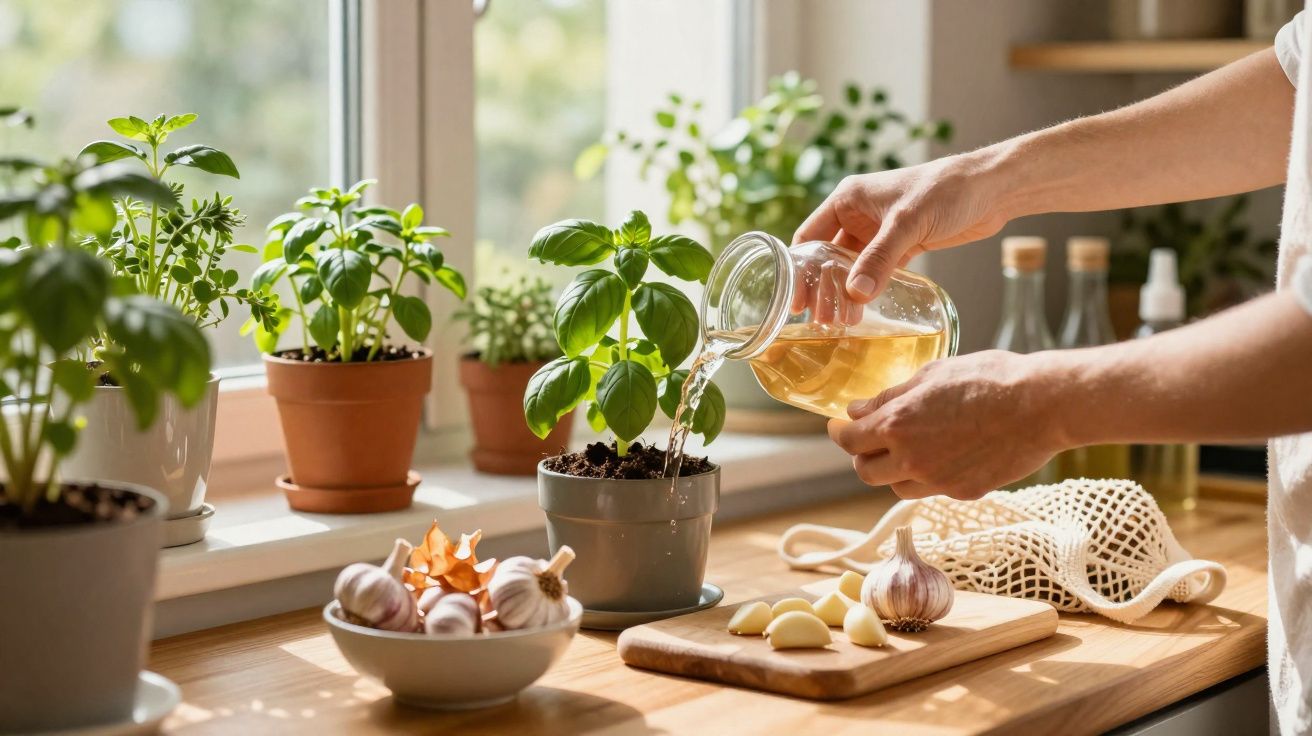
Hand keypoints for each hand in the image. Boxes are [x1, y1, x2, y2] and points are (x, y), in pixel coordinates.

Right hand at [794, 153, 1012, 301]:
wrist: (990, 189)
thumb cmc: (947, 190)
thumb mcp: (908, 223)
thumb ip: (881, 258)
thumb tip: (855, 294)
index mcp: (848, 198)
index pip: (810, 236)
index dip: (800, 268)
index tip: (796, 299)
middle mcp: (858, 215)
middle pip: (827, 257)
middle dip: (822, 287)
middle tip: (819, 319)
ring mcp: (878, 232)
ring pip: (851, 268)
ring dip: (844, 293)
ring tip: (839, 322)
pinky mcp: (900, 246)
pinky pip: (875, 273)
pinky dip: (867, 291)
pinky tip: (862, 312)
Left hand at [827, 350, 1064, 499]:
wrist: (1042, 405)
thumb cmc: (989, 378)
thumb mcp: (932, 374)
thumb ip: (891, 397)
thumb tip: (859, 409)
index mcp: (897, 425)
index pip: (848, 441)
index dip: (838, 433)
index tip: (838, 426)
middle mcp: (911, 459)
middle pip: (866, 471)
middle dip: (863, 455)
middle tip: (871, 439)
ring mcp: (938, 481)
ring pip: (897, 486)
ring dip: (894, 469)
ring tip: (909, 447)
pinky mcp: (963, 492)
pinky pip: (932, 489)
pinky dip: (928, 475)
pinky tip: (945, 454)